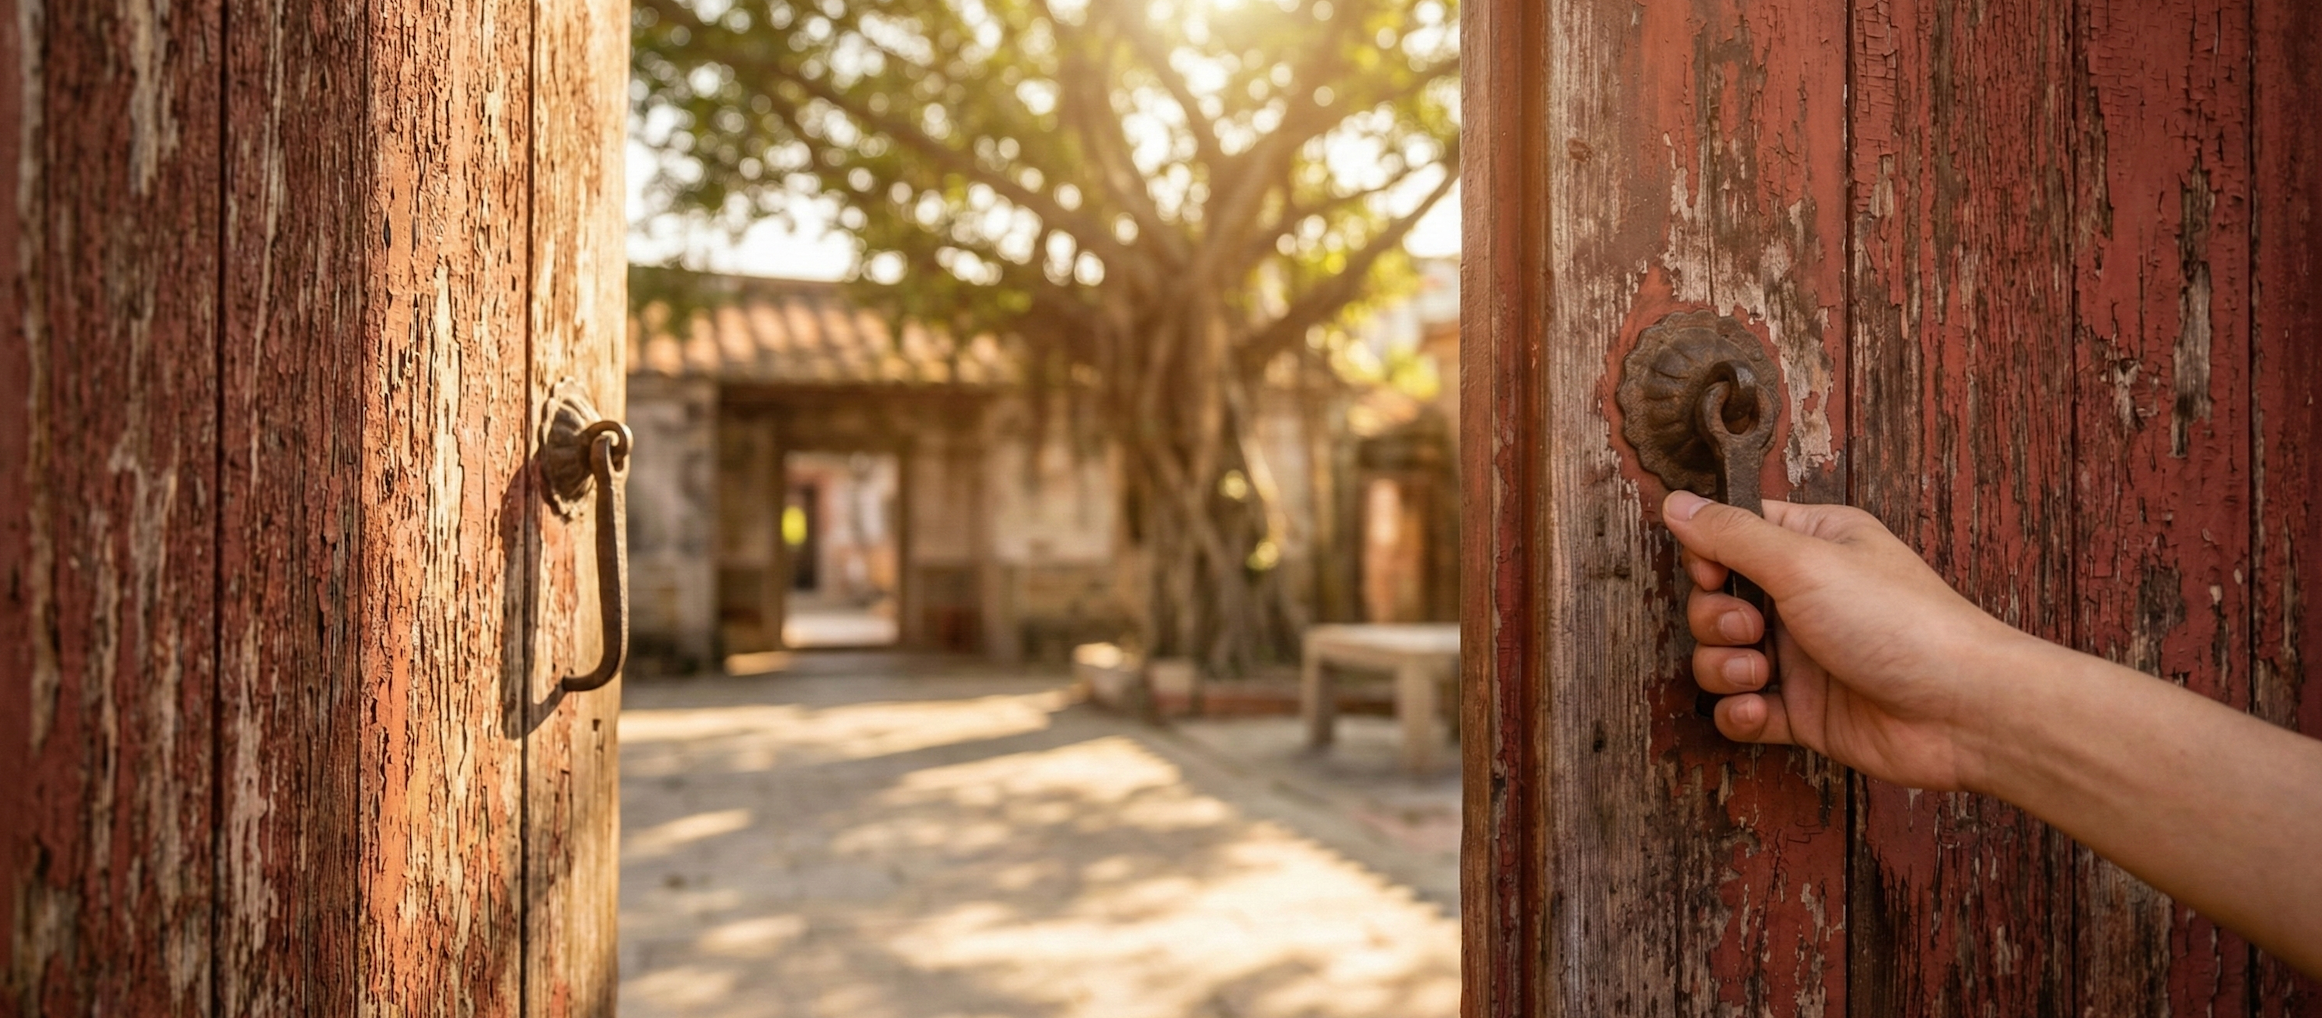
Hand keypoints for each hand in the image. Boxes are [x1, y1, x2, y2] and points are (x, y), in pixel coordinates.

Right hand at [1662, 490, 2038, 792]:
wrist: (1960, 710)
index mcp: (1812, 545)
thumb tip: (1676, 503)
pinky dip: (1741, 713)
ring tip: (1760, 674)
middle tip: (1753, 630)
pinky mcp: (1803, 711)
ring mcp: (1802, 656)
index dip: (1709, 557)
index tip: (1716, 573)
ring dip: (1724, 668)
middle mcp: (1804, 597)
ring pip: (1720, 658)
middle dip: (1715, 620)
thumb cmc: (1899, 623)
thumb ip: (1732, 534)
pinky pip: (1742, 710)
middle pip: (1715, 601)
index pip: (1733, 536)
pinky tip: (1764, 711)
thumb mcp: (1804, 561)